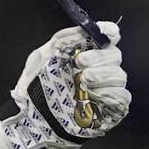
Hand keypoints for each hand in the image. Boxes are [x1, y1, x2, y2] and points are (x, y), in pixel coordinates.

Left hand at [4, 21, 129, 148]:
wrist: (26, 119)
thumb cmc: (32, 89)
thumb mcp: (42, 58)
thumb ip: (62, 40)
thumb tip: (84, 29)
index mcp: (84, 55)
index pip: (108, 38)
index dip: (109, 33)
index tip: (106, 34)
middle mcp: (97, 71)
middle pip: (115, 56)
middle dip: (99, 57)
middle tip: (79, 63)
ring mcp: (103, 91)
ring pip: (119, 76)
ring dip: (102, 75)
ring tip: (81, 81)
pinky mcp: (108, 111)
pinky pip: (122, 97)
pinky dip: (110, 93)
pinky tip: (93, 94)